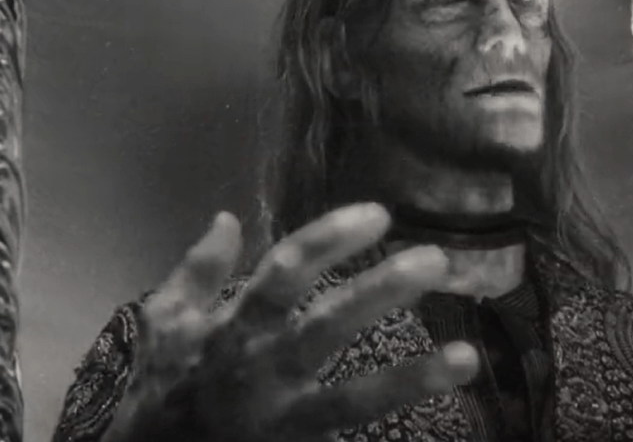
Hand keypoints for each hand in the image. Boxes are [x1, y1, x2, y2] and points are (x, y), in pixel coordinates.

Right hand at [102, 204, 478, 441]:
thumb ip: (196, 270)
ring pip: (355, 400)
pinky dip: (395, 425)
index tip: (380, 214)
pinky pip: (353, 438)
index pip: (285, 273)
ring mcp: (286, 419)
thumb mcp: (164, 324)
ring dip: (413, 378)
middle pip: (329, 326)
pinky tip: (446, 414)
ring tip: (467, 357)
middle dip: (382, 291)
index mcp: (232, 329)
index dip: (331, 239)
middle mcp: (263, 371)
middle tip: (436, 260)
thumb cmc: (164, 390)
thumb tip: (227, 218)